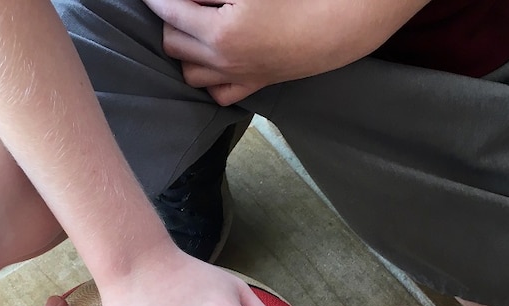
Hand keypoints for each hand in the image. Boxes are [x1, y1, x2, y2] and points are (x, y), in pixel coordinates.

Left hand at [142, 0, 424, 104]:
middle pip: (171, 43)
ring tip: (193, 27)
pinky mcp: (255, 84)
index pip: (169, 11)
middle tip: (181, 2)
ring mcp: (238, 76)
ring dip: (184, 50)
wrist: (339, 25)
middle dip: (169, 19)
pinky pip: (217, 93)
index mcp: (220, 32)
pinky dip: (207, 78)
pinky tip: (212, 58)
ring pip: (188, 73)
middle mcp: (224, 61)